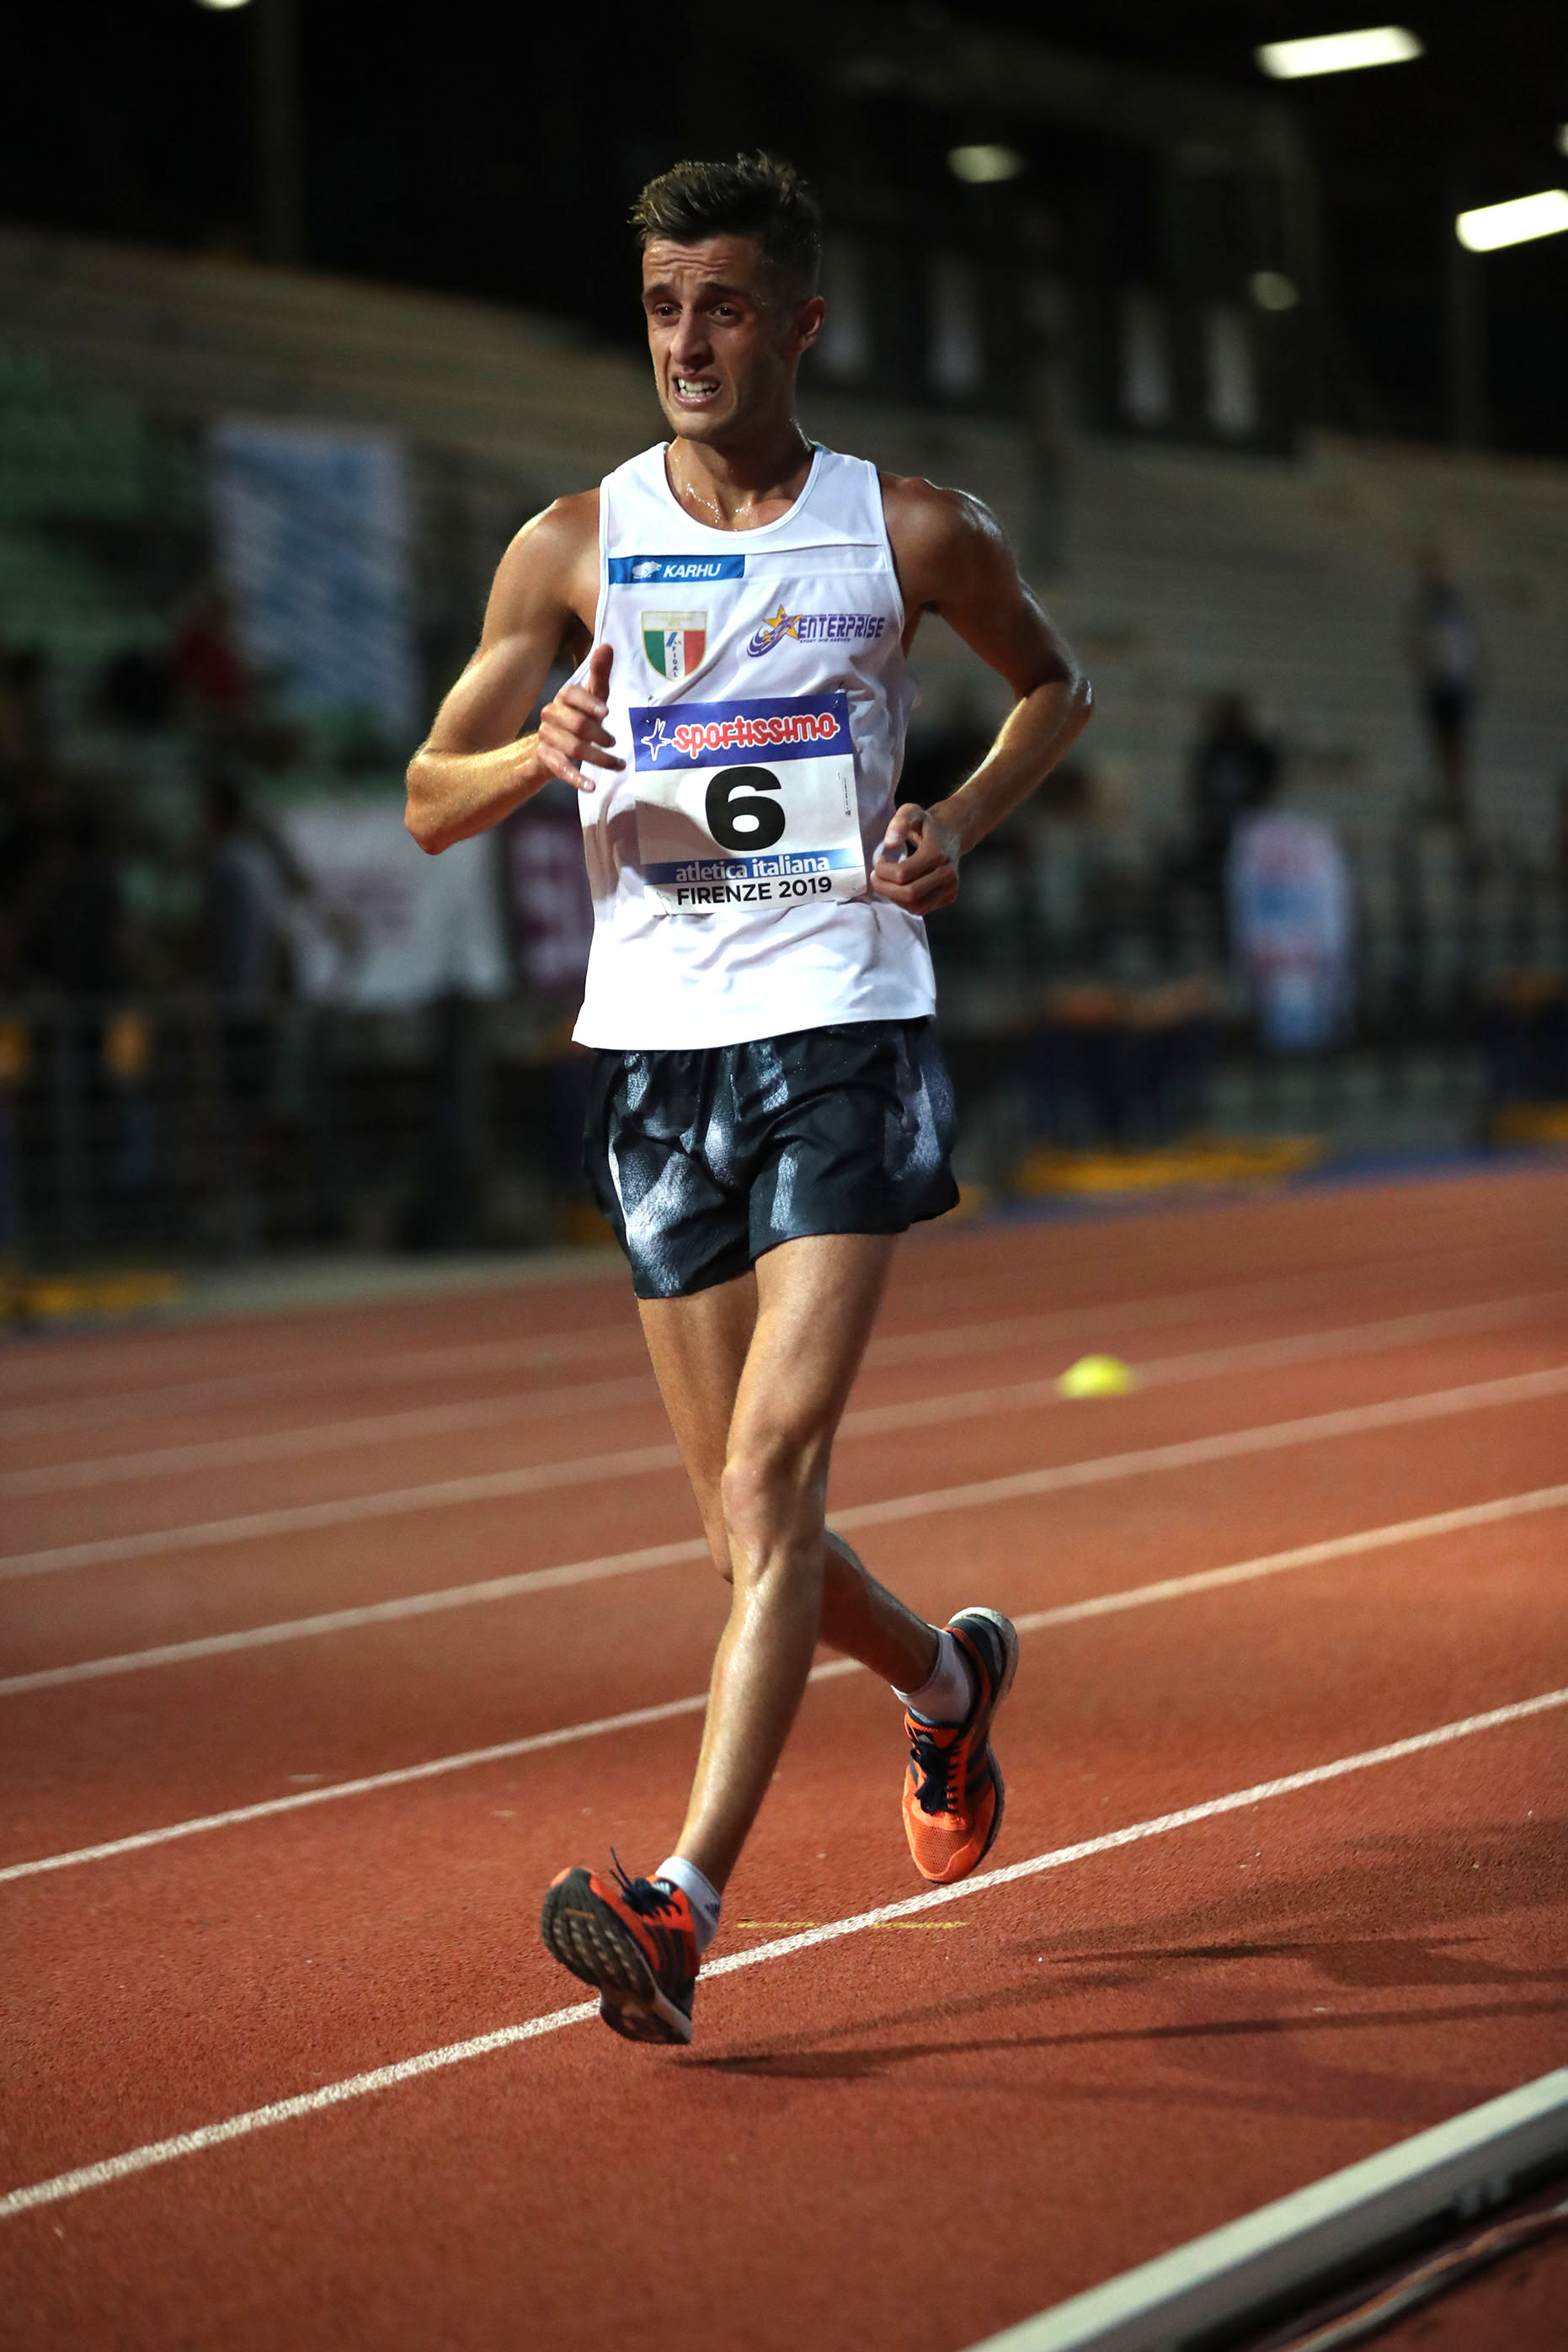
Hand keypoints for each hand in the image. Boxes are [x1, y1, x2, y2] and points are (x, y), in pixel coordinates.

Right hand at [535, 644, 621, 792]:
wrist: (553, 748)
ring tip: (617, 765)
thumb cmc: (580, 717)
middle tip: (615, 743)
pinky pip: (560, 768)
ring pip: (573, 748)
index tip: (607, 712)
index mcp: (564, 697)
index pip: (572, 694)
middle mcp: (550, 714)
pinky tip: (591, 785)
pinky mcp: (545, 758)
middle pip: (576, 725)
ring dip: (597, 758)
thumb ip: (600, 674)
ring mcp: (546, 737)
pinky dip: (576, 778)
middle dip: (599, 735)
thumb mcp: (593, 696)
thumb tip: (607, 645)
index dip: (589, 703)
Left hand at [869, 803, 961, 913]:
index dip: (883, 871)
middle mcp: (947, 874)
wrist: (952, 832)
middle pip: (909, 894)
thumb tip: (889, 843)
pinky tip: (900, 886)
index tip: (878, 860)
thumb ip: (900, 822)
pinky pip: (921, 908)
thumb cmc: (927, 824)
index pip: (903, 874)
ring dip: (894, 897)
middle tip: (876, 875)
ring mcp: (950, 888)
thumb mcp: (911, 811)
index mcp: (937, 853)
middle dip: (885, 887)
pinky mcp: (949, 897)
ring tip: (887, 881)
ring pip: (915, 906)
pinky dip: (905, 902)